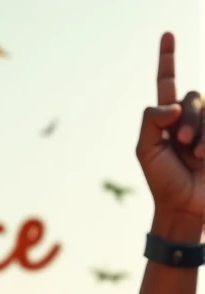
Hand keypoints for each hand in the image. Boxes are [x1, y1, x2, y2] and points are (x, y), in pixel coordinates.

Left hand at [137, 34, 203, 233]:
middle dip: (188, 117)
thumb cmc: (162, 182)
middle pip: (192, 96)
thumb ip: (150, 120)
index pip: (167, 82)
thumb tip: (171, 103)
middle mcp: (188, 118)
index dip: (168, 59)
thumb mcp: (146, 151)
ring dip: (201, 130)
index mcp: (166, 119)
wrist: (183, 207)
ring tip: (197, 155)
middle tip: (182, 143)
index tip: (168, 35)